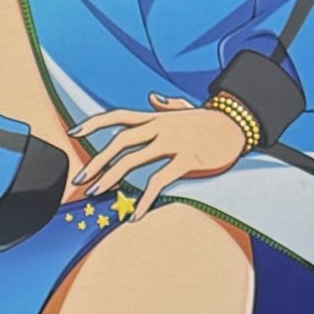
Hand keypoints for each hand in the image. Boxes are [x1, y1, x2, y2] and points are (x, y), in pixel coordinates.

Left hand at [64, 93, 250, 217]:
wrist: (239, 125)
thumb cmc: (211, 121)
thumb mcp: (186, 110)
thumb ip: (167, 105)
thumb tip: (152, 98)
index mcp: (156, 117)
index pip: (118, 115)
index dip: (94, 123)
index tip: (74, 133)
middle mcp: (161, 126)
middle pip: (120, 140)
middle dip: (97, 160)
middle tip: (80, 179)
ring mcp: (174, 142)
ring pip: (134, 159)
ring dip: (112, 177)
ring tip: (98, 194)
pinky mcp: (187, 159)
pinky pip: (160, 180)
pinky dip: (145, 199)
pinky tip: (136, 215)